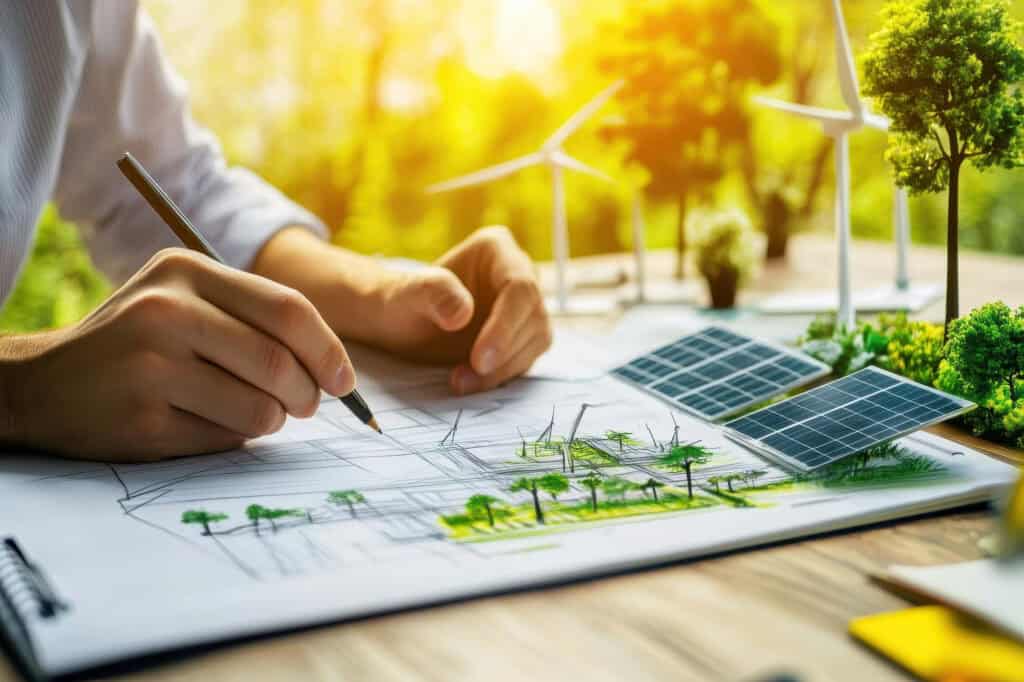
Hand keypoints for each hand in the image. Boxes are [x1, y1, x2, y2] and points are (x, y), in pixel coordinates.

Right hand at [1, 249, 353, 460]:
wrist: (43, 384)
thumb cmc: (139, 344)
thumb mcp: (186, 302)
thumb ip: (255, 320)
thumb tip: (337, 370)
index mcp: (187, 271)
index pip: (289, 309)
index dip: (329, 350)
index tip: (344, 381)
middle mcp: (166, 310)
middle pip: (279, 362)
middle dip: (308, 395)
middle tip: (305, 406)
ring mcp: (150, 365)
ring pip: (260, 409)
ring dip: (271, 421)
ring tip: (251, 413)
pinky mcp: (141, 417)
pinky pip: (225, 440)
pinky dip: (233, 440)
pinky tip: (204, 423)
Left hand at [376, 226, 551, 393]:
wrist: (403, 324)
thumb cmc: (405, 302)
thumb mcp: (408, 295)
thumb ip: (433, 294)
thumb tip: (463, 313)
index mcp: (496, 249)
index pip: (519, 286)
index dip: (505, 325)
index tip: (479, 358)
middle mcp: (518, 272)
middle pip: (532, 315)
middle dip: (503, 352)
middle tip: (466, 377)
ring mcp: (524, 306)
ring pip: (535, 340)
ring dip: (501, 370)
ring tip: (460, 381)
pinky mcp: (524, 335)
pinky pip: (525, 358)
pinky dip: (500, 376)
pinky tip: (470, 381)